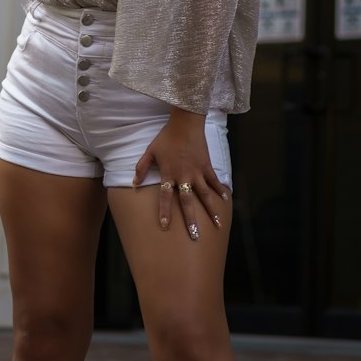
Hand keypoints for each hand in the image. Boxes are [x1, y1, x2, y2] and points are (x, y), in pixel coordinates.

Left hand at [132, 107, 229, 239]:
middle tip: (195, 236)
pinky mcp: (207, 166)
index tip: (164, 226)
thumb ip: (142, 168)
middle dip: (191, 220)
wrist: (185, 123)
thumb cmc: (166, 137)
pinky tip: (225, 201)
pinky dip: (220, 191)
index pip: (165, 197)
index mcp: (169, 174)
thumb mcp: (150, 151)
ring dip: (211, 211)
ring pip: (205, 195)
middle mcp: (184, 176)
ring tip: (217, 225)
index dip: (164, 212)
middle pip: (187, 202)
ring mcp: (197, 172)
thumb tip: (134, 184)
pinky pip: (214, 181)